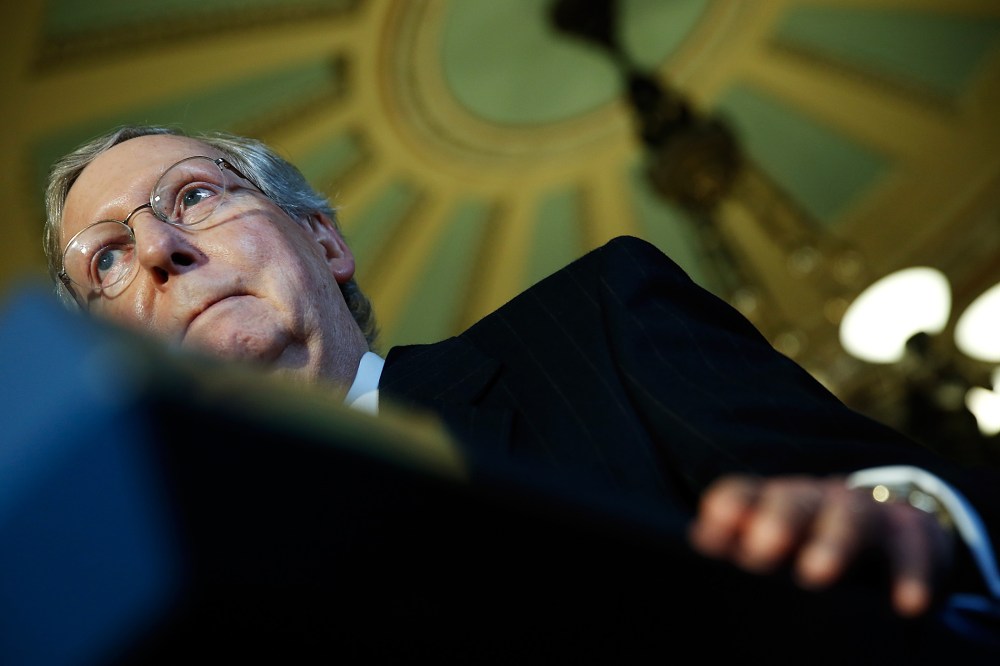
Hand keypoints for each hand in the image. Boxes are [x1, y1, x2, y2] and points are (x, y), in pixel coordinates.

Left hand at [687, 474, 954, 616]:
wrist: (891, 538)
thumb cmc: (810, 552)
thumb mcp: (773, 552)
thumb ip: (736, 549)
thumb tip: (698, 549)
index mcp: (772, 503)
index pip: (743, 494)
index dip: (729, 506)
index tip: (711, 530)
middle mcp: (815, 499)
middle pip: (793, 499)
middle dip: (776, 520)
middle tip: (760, 549)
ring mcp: (865, 512)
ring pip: (850, 515)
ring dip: (833, 542)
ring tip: (817, 573)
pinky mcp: (912, 534)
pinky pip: (913, 548)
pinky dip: (910, 575)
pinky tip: (904, 606)